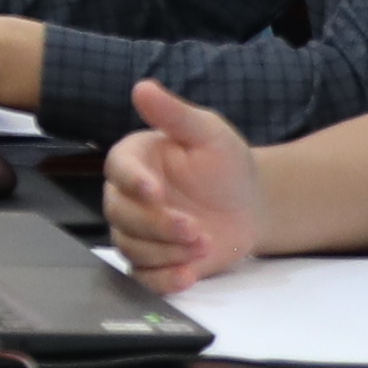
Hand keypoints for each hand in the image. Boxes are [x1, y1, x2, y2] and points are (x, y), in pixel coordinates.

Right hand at [103, 80, 264, 287]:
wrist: (249, 206)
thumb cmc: (225, 165)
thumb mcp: (207, 133)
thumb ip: (174, 114)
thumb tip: (142, 87)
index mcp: (135, 160)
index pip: (118, 170)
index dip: (133, 182)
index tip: (154, 191)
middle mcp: (128, 197)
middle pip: (122, 215)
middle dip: (158, 225)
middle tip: (194, 228)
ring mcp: (138, 232)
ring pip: (132, 247)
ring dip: (167, 251)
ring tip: (204, 245)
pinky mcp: (152, 261)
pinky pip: (143, 277)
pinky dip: (162, 280)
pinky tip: (187, 276)